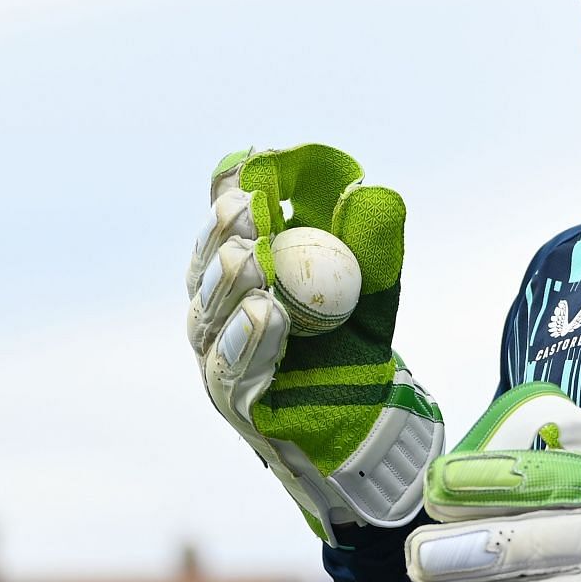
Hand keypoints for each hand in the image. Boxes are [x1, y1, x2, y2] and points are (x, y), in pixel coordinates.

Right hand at [186, 144, 442, 543]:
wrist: (372, 419)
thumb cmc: (359, 341)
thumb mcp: (375, 282)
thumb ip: (371, 238)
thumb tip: (368, 188)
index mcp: (246, 267)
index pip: (226, 221)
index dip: (230, 190)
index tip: (249, 162)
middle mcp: (220, 308)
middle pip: (205, 263)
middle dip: (222, 232)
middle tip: (246, 209)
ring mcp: (220, 354)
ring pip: (208, 315)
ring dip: (227, 282)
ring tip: (250, 260)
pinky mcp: (233, 399)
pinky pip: (230, 368)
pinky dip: (246, 339)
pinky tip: (263, 314)